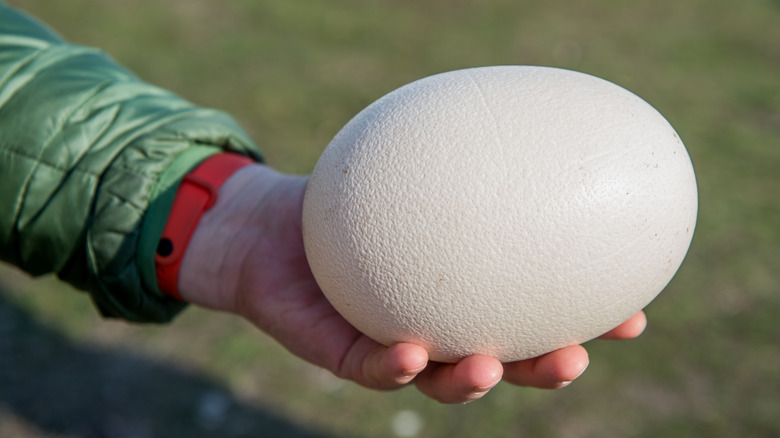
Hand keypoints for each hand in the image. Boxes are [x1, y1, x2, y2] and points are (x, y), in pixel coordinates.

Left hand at [179, 164, 646, 403]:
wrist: (271, 230)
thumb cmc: (350, 201)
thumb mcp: (407, 171)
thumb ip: (458, 161)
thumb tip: (523, 121)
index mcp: (464, 296)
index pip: (534, 315)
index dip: (586, 323)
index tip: (632, 316)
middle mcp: (437, 327)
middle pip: (502, 361)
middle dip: (540, 368)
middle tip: (576, 355)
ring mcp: (391, 345)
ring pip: (439, 380)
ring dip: (471, 380)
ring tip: (493, 365)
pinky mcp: (342, 354)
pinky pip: (369, 366)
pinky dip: (392, 363)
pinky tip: (411, 350)